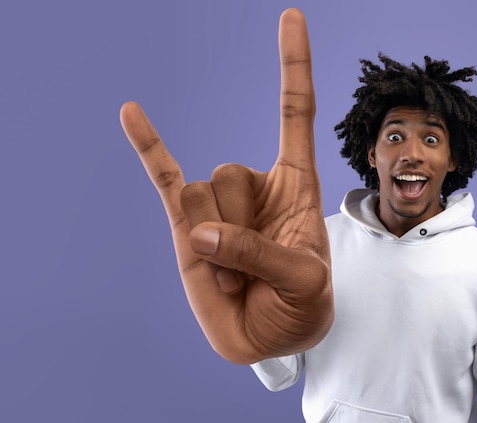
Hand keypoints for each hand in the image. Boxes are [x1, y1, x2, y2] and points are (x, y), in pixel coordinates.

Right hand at [120, 9, 332, 364]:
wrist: (273, 338)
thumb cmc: (301, 305)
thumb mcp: (304, 283)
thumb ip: (261, 254)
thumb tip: (200, 232)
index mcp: (297, 186)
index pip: (296, 114)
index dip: (294, 67)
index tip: (290, 17)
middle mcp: (254, 186)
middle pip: (228, 172)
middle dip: (239, 233)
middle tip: (259, 276)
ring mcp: (218, 205)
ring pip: (198, 195)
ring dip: (217, 251)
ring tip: (237, 281)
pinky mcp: (188, 226)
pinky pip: (164, 179)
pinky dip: (148, 148)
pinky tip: (132, 113)